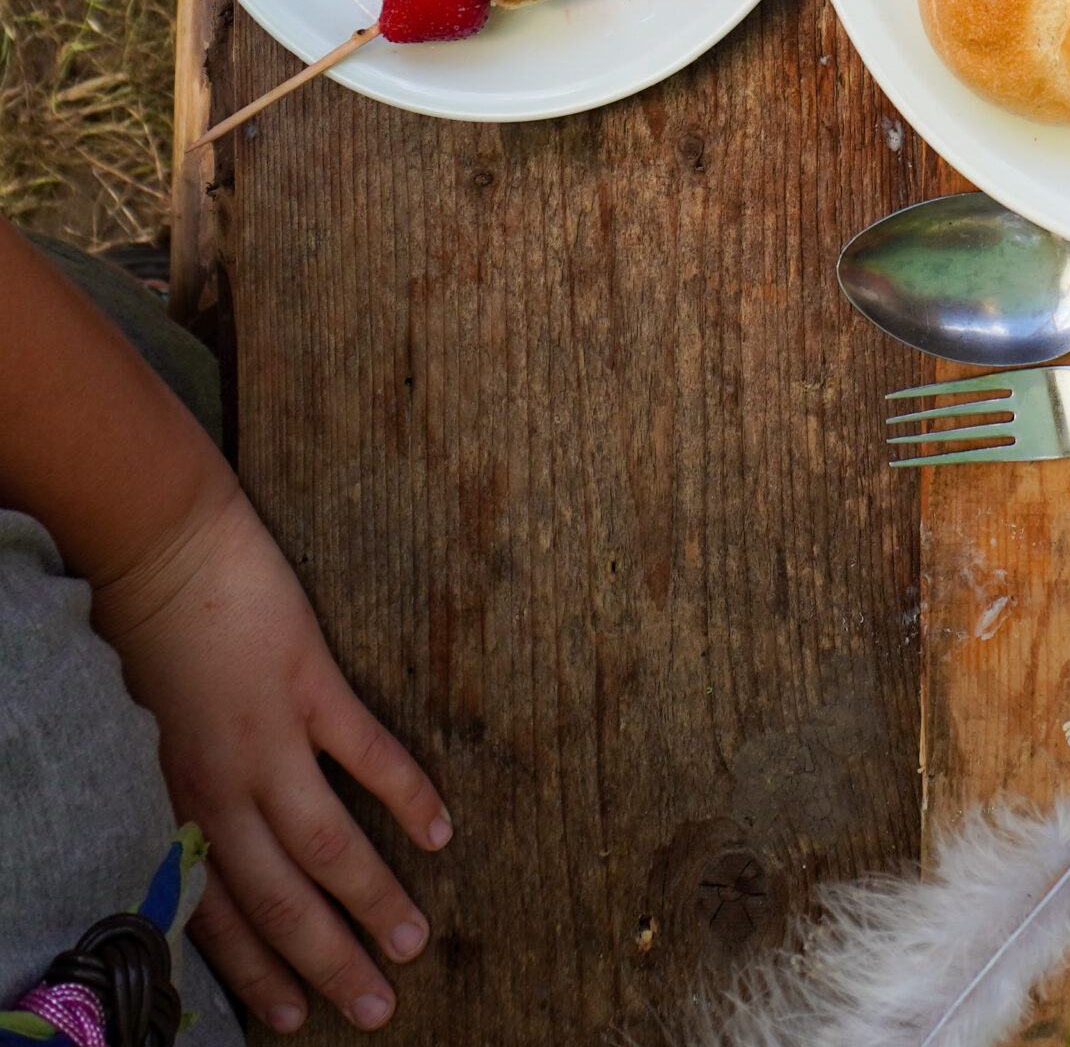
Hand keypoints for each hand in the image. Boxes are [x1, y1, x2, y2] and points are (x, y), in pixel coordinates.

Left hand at [89, 485, 449, 1034]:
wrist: (158, 551)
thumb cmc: (146, 638)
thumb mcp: (149, 737)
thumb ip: (186, 794)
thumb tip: (214, 853)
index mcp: (178, 803)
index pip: (218, 915)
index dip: (256, 972)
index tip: (295, 1016)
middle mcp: (217, 787)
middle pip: (279, 899)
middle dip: (329, 960)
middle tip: (377, 1006)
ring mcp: (265, 737)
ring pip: (324, 845)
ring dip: (372, 900)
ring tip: (415, 941)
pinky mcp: (306, 682)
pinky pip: (364, 753)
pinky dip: (404, 795)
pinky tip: (440, 828)